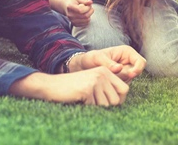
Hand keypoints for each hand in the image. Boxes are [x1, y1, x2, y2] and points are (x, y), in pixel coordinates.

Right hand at [9, 68, 129, 105]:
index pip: (125, 89)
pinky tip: (79, 99)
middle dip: (107, 106)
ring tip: (86, 99)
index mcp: (106, 71)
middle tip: (93, 102)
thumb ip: (107, 88)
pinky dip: (88, 107)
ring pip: (107, 105)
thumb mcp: (93, 83)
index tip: (108, 102)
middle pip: (117, 100)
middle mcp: (103, 73)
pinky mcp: (88, 89)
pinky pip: (95, 107)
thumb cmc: (73, 88)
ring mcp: (95, 80)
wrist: (53, 85)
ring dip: (97, 107)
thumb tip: (121, 101)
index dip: (119, 99)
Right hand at [64, 0, 93, 26]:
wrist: (67, 8)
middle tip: (90, 8)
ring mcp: (72, 21)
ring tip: (87, 11)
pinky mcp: (75, 24)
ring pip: (86, 20)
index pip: (81, 10)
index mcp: (70, 7)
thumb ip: (85, 0)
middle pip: (85, 16)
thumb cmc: (74, 2)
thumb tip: (90, 2)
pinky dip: (87, 19)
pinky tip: (85, 15)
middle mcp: (70, 15)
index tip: (88, 5)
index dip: (87, 8)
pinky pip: (86, 24)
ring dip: (90, 15)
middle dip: (90, 11)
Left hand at [70, 45, 145, 83]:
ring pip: (130, 80)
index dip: (138, 69)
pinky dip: (116, 86)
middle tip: (113, 77)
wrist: (82, 67)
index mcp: (126, 52)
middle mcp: (128, 61)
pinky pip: (123, 85)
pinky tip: (107, 83)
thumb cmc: (90, 59)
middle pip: (137, 72)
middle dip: (126, 76)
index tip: (130, 75)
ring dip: (120, 81)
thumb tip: (119, 68)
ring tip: (107, 78)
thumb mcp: (97, 58)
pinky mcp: (120, 79)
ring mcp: (125, 71)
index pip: (141, 62)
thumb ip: (108, 63)